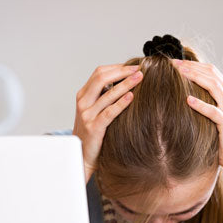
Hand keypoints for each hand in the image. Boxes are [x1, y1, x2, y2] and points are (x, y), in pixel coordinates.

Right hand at [73, 64, 142, 180]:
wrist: (82, 157)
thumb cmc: (93, 135)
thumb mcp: (95, 112)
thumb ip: (105, 98)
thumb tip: (125, 83)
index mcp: (83, 96)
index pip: (99, 73)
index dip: (117, 67)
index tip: (133, 66)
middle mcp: (83, 103)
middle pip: (101, 77)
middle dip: (122, 71)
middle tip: (139, 69)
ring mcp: (86, 115)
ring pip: (107, 93)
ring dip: (125, 83)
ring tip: (140, 78)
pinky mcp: (94, 127)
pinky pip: (109, 112)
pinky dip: (121, 102)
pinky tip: (132, 97)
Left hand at [172, 60, 222, 170]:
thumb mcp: (217, 115)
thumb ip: (209, 102)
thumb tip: (186, 93)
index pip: (211, 71)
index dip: (194, 64)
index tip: (176, 62)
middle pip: (211, 75)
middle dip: (191, 67)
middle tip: (173, 63)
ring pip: (213, 87)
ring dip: (195, 78)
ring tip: (179, 73)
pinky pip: (213, 111)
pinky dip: (200, 104)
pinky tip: (187, 99)